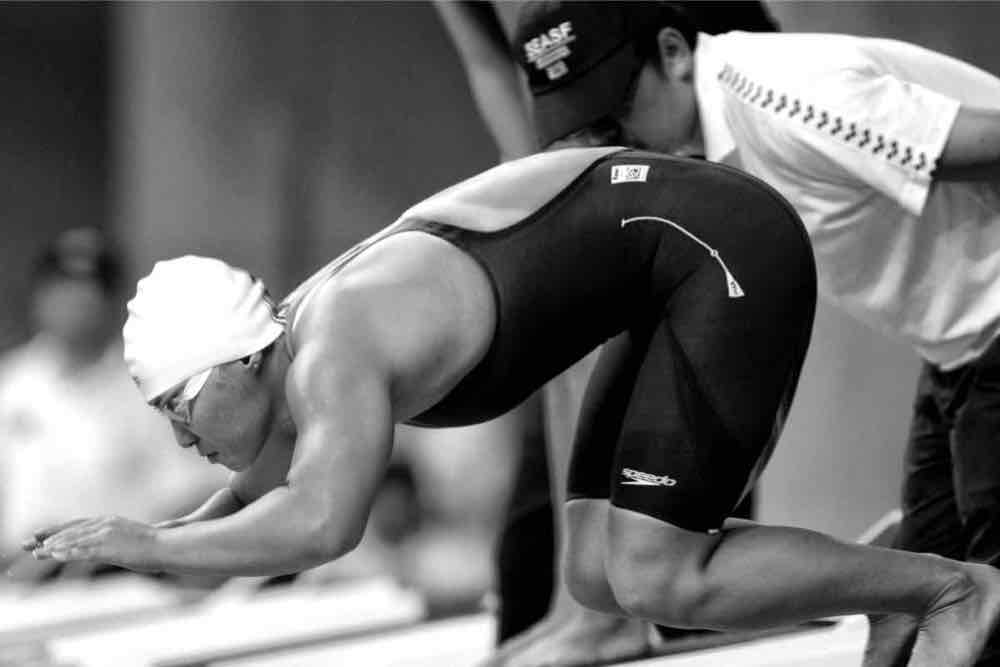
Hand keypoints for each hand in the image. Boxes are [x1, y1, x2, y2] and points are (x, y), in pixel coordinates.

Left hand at [26, 516, 161, 573]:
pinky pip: (83, 550)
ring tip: (36, 553)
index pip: (76, 524)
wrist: (168, 546)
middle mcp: (105, 524)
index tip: (38, 536)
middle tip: (27, 543)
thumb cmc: (153, 546)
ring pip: (73, 539)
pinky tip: (54, 556)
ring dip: (52, 547)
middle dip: (47, 537)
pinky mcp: (110, 546)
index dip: (56, 530)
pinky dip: (67, 552)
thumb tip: (101, 549)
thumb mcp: (129, 540)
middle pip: (70, 530)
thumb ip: (112, 542)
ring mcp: (107, 535)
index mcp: (109, 522)